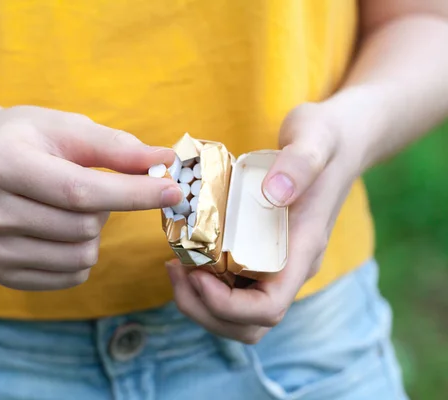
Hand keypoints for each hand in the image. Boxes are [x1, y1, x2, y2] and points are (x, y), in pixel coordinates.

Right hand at [0, 106, 182, 290]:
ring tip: (74, 207)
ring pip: (79, 256)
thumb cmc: (34, 140)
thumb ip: (117, 147)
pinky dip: (82, 256)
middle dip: (107, 208)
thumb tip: (165, 160)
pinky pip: (69, 277)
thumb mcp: (71, 129)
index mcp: (0, 164)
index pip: (78, 191)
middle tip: (93, 187)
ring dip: (94, 233)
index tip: (173, 190)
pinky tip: (64, 230)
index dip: (132, 193)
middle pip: (82, 226)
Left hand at [166, 103, 361, 342]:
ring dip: (199, 302)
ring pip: (237, 315)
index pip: (269, 308)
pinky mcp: (259, 254)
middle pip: (248, 324)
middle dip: (204, 310)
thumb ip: (300, 163)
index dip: (227, 305)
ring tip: (175, 266)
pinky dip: (202, 284)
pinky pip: (230, 288)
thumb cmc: (326, 139)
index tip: (196, 273)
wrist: (336, 142)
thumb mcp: (315, 138)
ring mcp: (274, 264)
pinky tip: (184, 253)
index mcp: (302, 251)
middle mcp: (289, 267)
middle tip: (175, 271)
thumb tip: (274, 192)